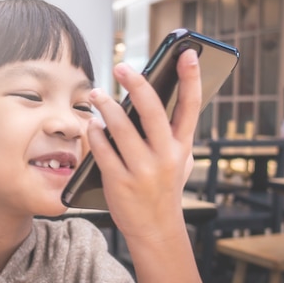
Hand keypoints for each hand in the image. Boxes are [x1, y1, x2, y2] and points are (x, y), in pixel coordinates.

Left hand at [87, 50, 200, 238]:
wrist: (156, 229)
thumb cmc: (164, 188)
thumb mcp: (179, 161)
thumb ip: (173, 134)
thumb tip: (160, 98)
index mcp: (182, 147)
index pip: (191, 106)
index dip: (192, 77)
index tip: (187, 53)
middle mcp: (166, 156)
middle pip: (152, 110)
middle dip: (136, 83)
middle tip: (122, 67)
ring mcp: (143, 170)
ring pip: (121, 127)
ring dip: (106, 106)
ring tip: (97, 94)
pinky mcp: (120, 181)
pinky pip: (102, 149)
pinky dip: (95, 133)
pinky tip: (92, 124)